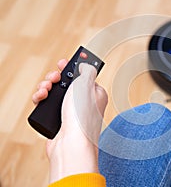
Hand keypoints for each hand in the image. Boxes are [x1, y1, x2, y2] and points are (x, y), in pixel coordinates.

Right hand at [32, 59, 107, 182]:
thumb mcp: (86, 84)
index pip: (84, 76)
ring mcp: (71, 112)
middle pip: (67, 83)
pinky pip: (47, 105)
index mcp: (95, 93)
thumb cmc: (82, 114)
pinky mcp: (59, 120)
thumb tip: (85, 66)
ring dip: (46, 87)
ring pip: (55, 93)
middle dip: (56, 77)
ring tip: (45, 89)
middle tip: (54, 78)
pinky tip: (40, 97)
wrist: (71, 143)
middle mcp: (84, 103)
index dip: (72, 68)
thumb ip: (87, 70)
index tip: (63, 63)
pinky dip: (42, 98)